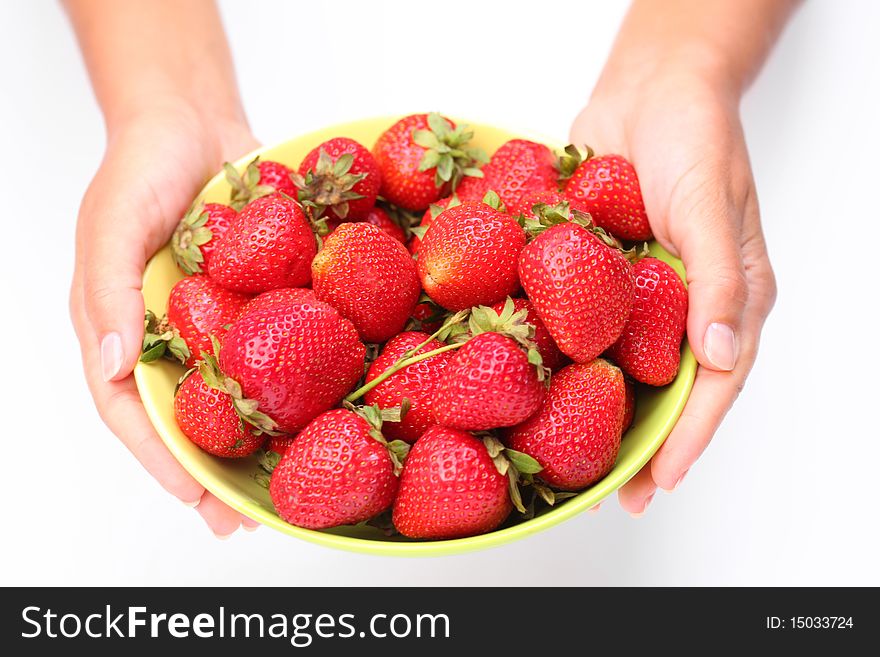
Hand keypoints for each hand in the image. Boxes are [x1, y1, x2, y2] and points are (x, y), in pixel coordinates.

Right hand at [70, 98, 261, 536]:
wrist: (197, 120)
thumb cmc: (141, 167)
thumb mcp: (111, 223)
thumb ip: (108, 293)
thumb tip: (114, 367)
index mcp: (122, 330)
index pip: (133, 412)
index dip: (162, 461)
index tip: (199, 501)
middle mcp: (172, 337)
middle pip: (189, 418)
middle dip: (215, 472)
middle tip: (248, 520)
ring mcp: (218, 323)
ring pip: (238, 395)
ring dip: (261, 441)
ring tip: (292, 486)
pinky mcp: (260, 301)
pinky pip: (279, 347)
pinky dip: (297, 380)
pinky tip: (327, 409)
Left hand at [570, 70, 776, 514]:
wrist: (646, 90)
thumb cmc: (694, 137)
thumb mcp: (711, 204)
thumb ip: (720, 277)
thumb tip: (723, 352)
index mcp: (725, 299)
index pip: (713, 386)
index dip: (687, 439)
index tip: (658, 484)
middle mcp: (678, 307)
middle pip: (661, 390)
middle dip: (637, 443)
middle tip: (609, 492)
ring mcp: (632, 295)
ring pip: (615, 366)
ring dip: (592, 410)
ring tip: (561, 456)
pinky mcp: (591, 275)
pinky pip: (575, 322)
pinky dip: (556, 352)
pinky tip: (527, 380)